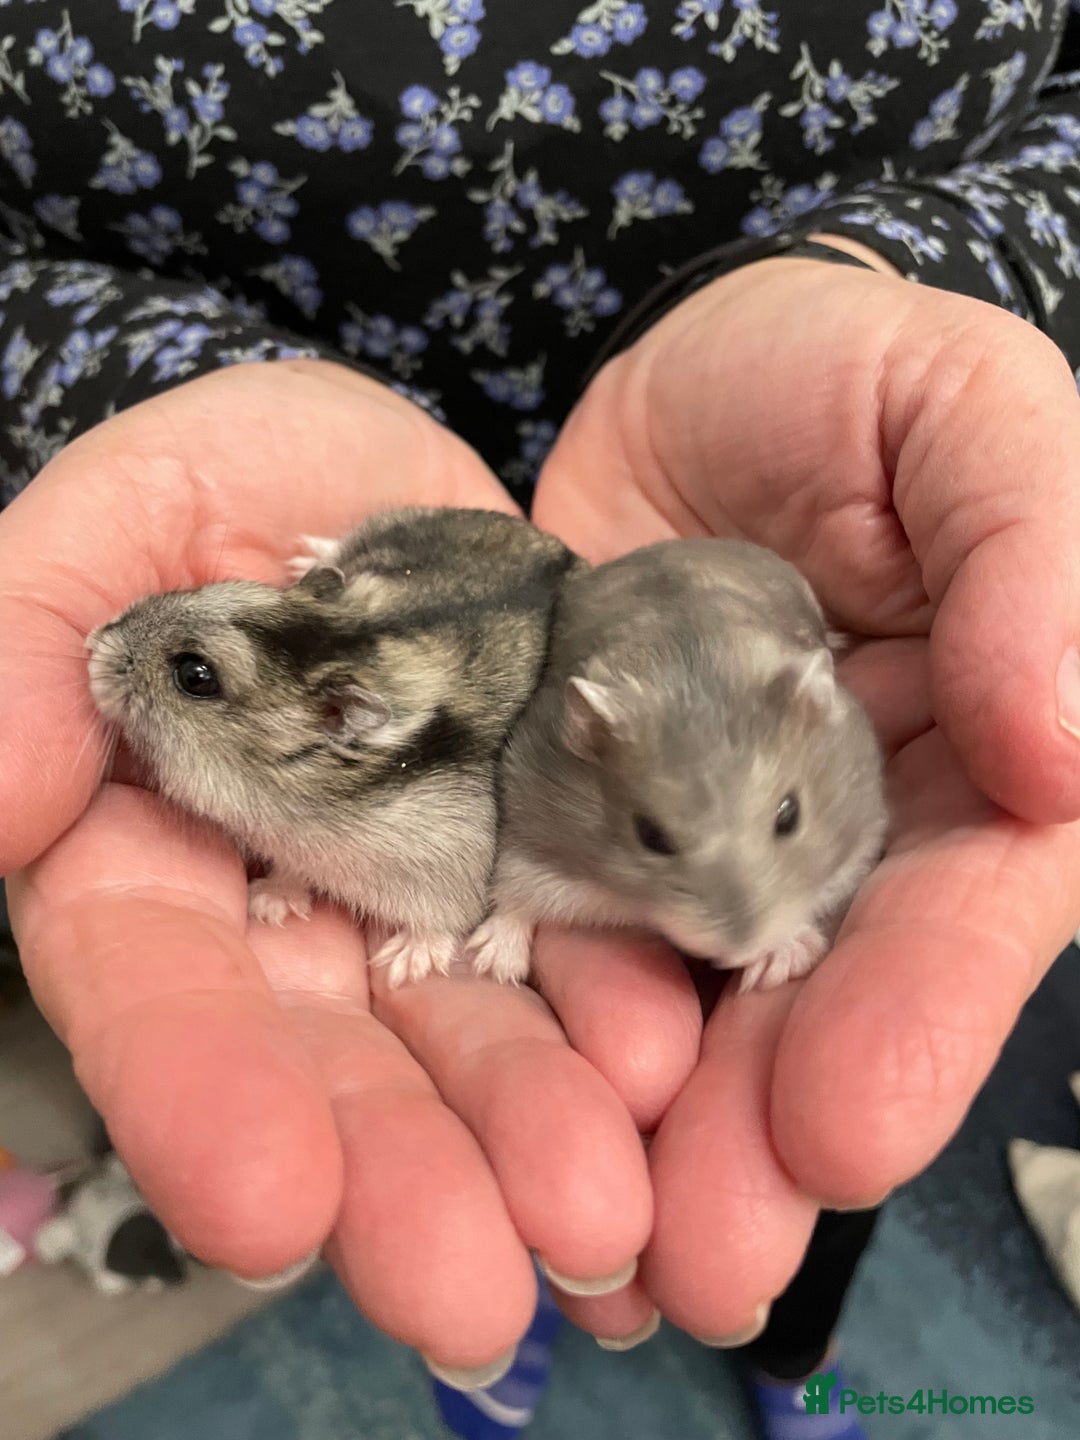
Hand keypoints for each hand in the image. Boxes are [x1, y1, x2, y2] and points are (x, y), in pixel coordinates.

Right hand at [0, 360, 667, 1373]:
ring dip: (531, 1137)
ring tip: (596, 1222)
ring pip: (476, 1039)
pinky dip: (632, 1025)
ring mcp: (437, 905)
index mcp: (159, 855)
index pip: (158, 990)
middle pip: (333, 1060)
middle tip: (469, 1292)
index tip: (265, 1200)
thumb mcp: (120, 523)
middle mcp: (299, 917)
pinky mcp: (554, 873)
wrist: (402, 486)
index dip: (198, 1094)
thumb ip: (29, 643)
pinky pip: (597, 958)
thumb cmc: (234, 485)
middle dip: (395, 1173)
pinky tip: (677, 1078)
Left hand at [531, 254, 1079, 1339]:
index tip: (842, 1126)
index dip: (922, 1014)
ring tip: (599, 1248)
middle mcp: (845, 832)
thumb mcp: (967, 417)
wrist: (690, 374)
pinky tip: (501, 1118)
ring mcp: (706, 836)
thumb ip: (1034, 551)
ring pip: (693, 996)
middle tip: (697, 1262)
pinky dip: (541, 1019)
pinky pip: (566, 920)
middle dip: (766, 1128)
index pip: (972, 906)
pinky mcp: (583, 815)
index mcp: (973, 764)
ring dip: (652, 1128)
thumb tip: (1064, 750)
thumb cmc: (854, 383)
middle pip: (824, 995)